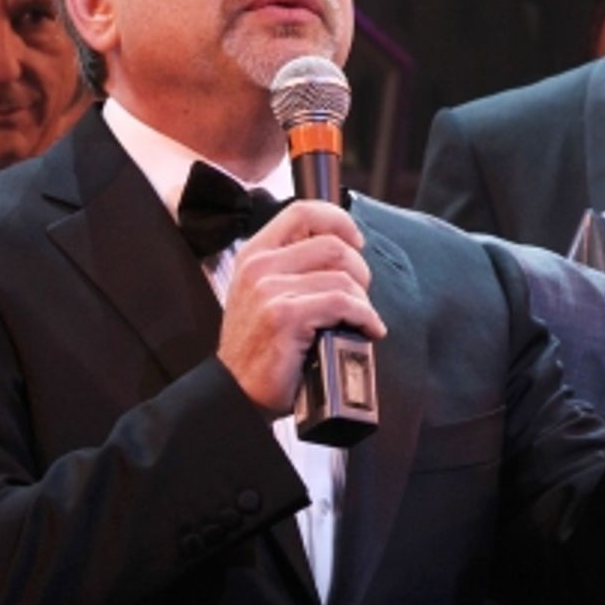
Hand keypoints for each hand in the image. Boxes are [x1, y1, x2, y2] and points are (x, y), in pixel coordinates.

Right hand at [218, 200, 386, 415]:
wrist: (236, 391)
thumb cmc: (257, 350)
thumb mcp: (262, 296)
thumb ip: (290, 269)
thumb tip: (341, 254)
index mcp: (254, 255)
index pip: (302, 212)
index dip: (337, 220)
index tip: (355, 240)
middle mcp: (259, 267)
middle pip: (332, 245)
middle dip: (359, 271)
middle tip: (359, 297)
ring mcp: (270, 290)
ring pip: (343, 277)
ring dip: (363, 301)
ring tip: (362, 319)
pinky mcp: (286, 316)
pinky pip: (342, 303)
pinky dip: (365, 317)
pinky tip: (368, 330)